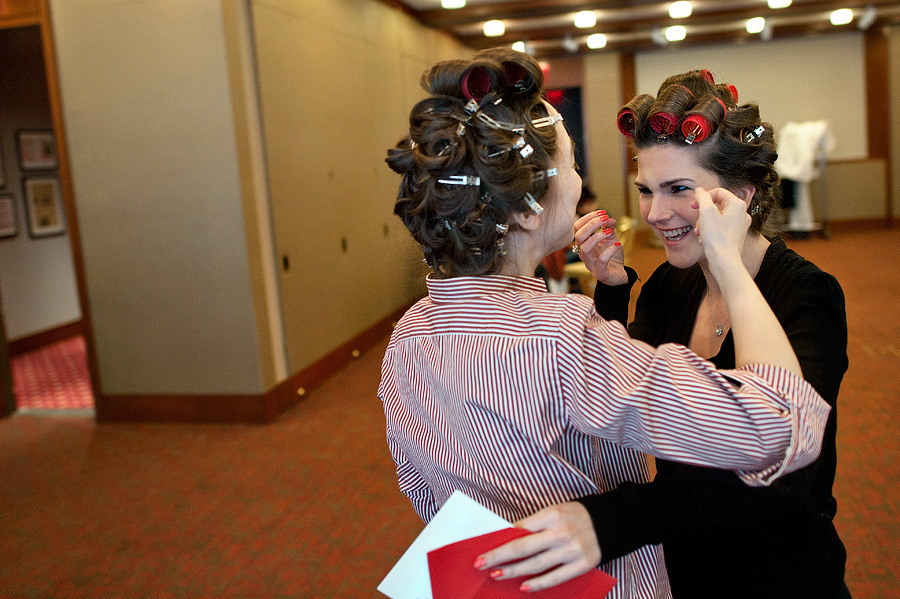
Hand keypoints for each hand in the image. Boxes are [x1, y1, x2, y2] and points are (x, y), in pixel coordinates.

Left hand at [474, 502, 600, 591]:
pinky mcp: (582, 565)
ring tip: (496, 575)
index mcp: (552, 515)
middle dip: (498, 556)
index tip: (482, 549)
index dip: (499, 540)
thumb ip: (534, 525)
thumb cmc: (576, 516)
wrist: (612, 522)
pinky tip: (523, 587)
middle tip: (480, 564)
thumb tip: (507, 538)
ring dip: (513, 571)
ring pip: (536, 564)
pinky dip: (538, 584)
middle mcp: (561, 532)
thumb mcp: (555, 512)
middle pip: (523, 547)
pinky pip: (555, 578)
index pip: (520, 529)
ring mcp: (572, 550)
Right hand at [573, 211, 627, 285]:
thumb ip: (609, 228)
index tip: (602, 212)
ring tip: (609, 231)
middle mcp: (583, 253)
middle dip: (592, 224)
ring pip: (585, 248)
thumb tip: (610, 218)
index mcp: (583, 243)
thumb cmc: (611, 256)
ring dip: (597, 236)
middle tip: (605, 218)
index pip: (577, 227)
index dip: (588, 217)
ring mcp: (590, 264)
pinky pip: (601, 261)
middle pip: (578, 236)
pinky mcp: (599, 273)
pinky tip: (617, 243)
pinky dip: (610, 250)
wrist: (618, 274)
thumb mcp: (611, 239)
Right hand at [692, 187, 750, 268]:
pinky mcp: (736, 236)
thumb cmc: (717, 237)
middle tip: (697, 223)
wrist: (724, 261)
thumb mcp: (706, 212)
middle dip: (703, 214)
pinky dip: (711, 231)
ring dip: (705, 224)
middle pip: (717, 205)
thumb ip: (702, 198)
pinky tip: (704, 239)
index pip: (718, 192)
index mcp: (737, 204)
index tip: (693, 206)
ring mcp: (740, 225)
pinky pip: (721, 228)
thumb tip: (699, 191)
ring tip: (699, 233)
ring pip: (718, 217)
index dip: (703, 197)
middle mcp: (742, 213)